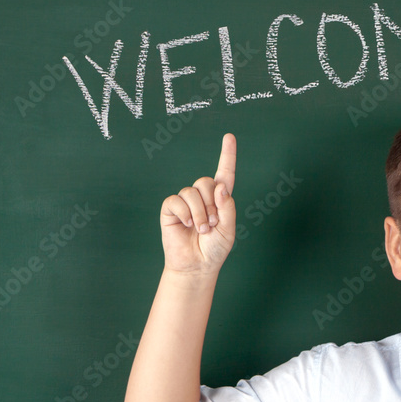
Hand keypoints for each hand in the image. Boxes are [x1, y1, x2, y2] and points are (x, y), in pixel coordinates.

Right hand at [160, 133, 236, 274]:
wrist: (197, 265)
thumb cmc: (214, 248)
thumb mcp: (228, 229)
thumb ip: (227, 208)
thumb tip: (220, 187)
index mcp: (220, 199)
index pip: (225, 174)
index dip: (227, 155)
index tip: (229, 136)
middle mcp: (203, 197)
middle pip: (206, 182)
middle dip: (211, 204)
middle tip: (213, 224)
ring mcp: (186, 202)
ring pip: (192, 192)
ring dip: (200, 213)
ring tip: (202, 229)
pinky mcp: (171, 209)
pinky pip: (176, 200)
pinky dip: (185, 214)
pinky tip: (186, 225)